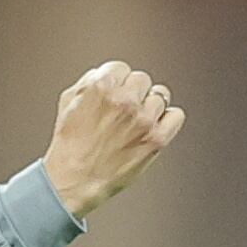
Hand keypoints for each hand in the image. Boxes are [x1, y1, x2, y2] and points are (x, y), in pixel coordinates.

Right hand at [41, 61, 184, 217]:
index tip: (117, 91)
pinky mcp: (157, 139)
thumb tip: (106, 73)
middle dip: (134, 92)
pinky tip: (156, 125)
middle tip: (126, 108)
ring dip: (151, 105)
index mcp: (102, 86)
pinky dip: (169, 119)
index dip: (118, 80)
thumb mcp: (69, 101)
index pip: (122, 67)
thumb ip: (90, 81)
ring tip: (138, 120)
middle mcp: (125, 101)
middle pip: (142, 80)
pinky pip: (176, 116)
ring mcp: (144, 120)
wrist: (77, 179)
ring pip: (161, 96)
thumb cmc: (71, 144)